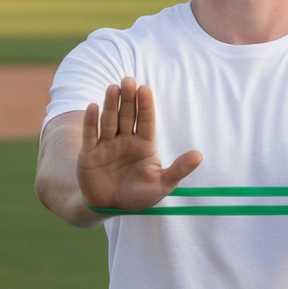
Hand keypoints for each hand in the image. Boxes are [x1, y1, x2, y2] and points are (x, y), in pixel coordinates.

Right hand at [78, 77, 201, 211]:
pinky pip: (90, 135)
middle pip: (127, 116)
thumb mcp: (162, 185)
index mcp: (143, 145)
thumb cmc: (138, 196)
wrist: (110, 208)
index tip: (145, 89)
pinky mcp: (88, 153)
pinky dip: (90, 122)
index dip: (145, 106)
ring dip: (110, 105)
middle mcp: (124, 141)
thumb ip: (179, 170)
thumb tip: (199, 155)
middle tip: (128, 81)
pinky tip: (93, 107)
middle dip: (127, 99)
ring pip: (109, 121)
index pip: (146, 121)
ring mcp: (106, 145)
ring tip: (113, 88)